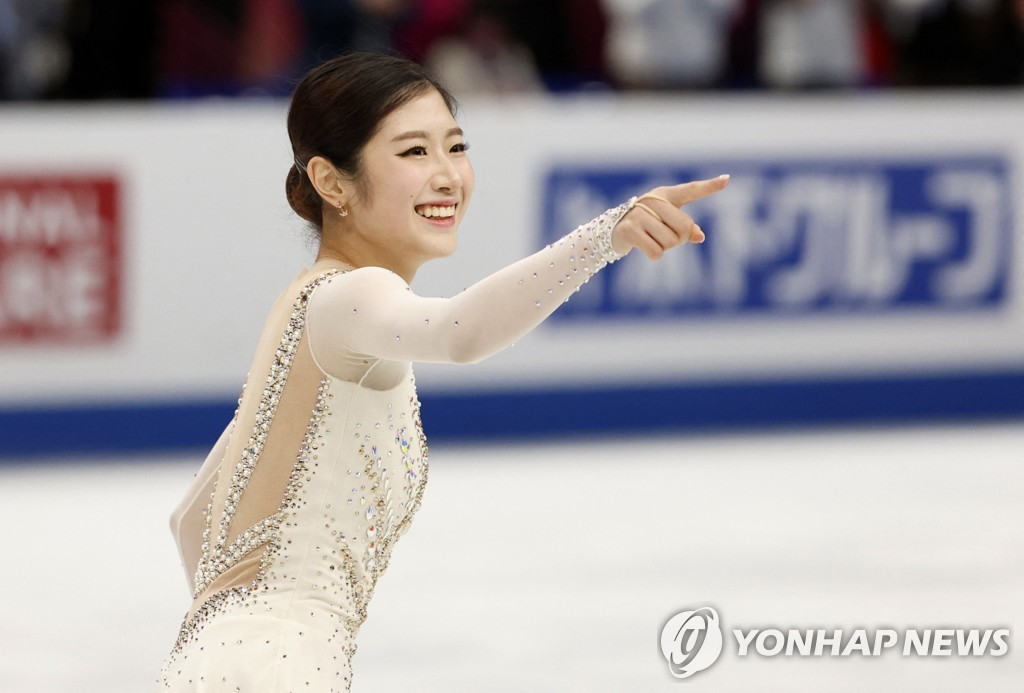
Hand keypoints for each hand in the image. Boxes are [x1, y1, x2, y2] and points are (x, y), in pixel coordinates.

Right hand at [611, 175, 728, 259]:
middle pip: (684, 227)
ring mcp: (639, 215)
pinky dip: (655, 255)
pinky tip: (646, 248)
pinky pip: (656, 251)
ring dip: (665, 248)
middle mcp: (652, 201)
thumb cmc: (646, 224)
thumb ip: (685, 228)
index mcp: (665, 195)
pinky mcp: (630, 230)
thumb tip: (699, 236)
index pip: (691, 190)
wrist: (612, 231)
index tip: (727, 180)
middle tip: (667, 238)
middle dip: (680, 239)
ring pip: (670, 241)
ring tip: (653, 240)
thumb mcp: (666, 223)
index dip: (709, 187)